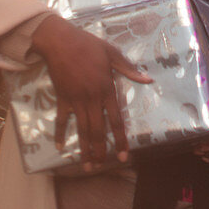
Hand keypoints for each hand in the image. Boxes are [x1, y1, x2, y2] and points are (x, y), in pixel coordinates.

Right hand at [31, 14, 150, 168]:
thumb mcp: (112, 54)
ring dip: (85, 148)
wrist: (60, 41)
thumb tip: (148, 79)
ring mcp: (76, 100)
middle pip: (98, 130)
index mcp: (106, 89)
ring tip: (87, 166)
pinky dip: (60, 133)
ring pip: (82, 129)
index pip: (116, 120)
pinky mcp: (62, 99)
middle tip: (103, 166)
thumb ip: (129, 69)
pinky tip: (60, 147)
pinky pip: (62, 120)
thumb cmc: (88, 45)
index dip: (120, 139)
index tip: (124, 154)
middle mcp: (92, 99)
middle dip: (101, 150)